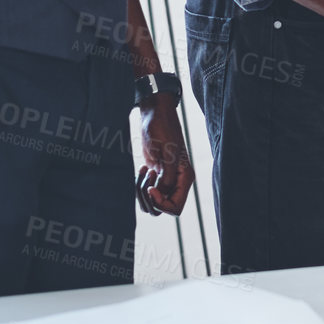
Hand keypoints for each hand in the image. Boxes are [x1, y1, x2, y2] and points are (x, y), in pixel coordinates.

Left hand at [136, 96, 193, 215]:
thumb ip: (168, 178)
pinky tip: (142, 168)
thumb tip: (162, 195)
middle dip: (148, 198)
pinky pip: (145, 192)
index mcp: (185, 178)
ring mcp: (166, 179)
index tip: (150, 188)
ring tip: (143, 171)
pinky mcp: (156, 175)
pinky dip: (139, 185)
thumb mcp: (167, 154)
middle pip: (161, 208)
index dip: (160, 203)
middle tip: (146, 176)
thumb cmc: (162, 129)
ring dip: (141, 191)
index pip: (174, 208)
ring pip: (151, 202)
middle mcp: (177, 182)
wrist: (155, 115)